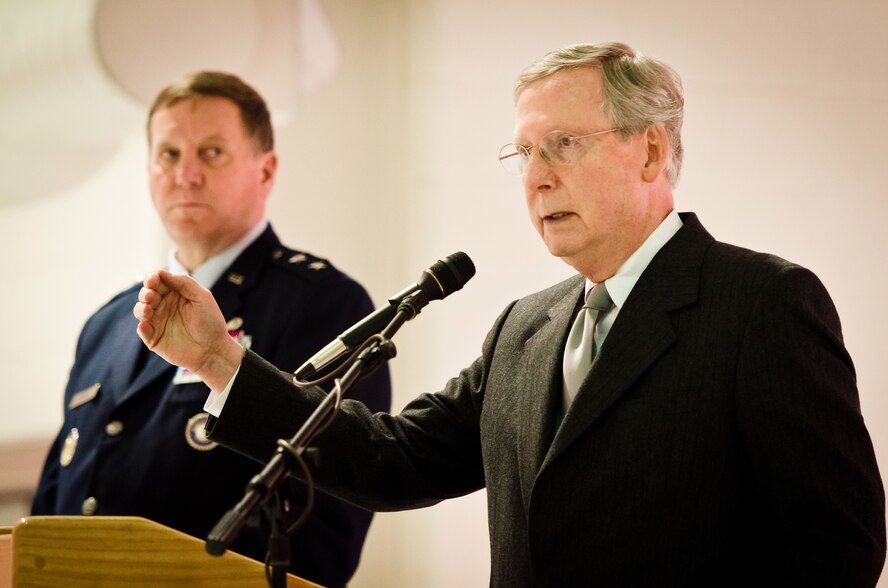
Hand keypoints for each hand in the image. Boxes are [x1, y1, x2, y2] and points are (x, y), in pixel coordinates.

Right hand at [133, 270, 243, 389]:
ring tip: (148, 309)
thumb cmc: (211, 322)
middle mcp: (164, 305)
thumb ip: (184, 283)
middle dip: (146, 292)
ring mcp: (158, 321)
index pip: (158, 281)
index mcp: (175, 294)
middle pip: (147, 294)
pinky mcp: (154, 337)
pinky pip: (142, 330)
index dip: (153, 278)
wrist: (213, 349)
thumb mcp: (202, 297)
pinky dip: (142, 326)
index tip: (153, 280)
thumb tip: (162, 273)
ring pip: (140, 310)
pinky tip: (146, 324)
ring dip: (141, 307)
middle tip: (150, 296)